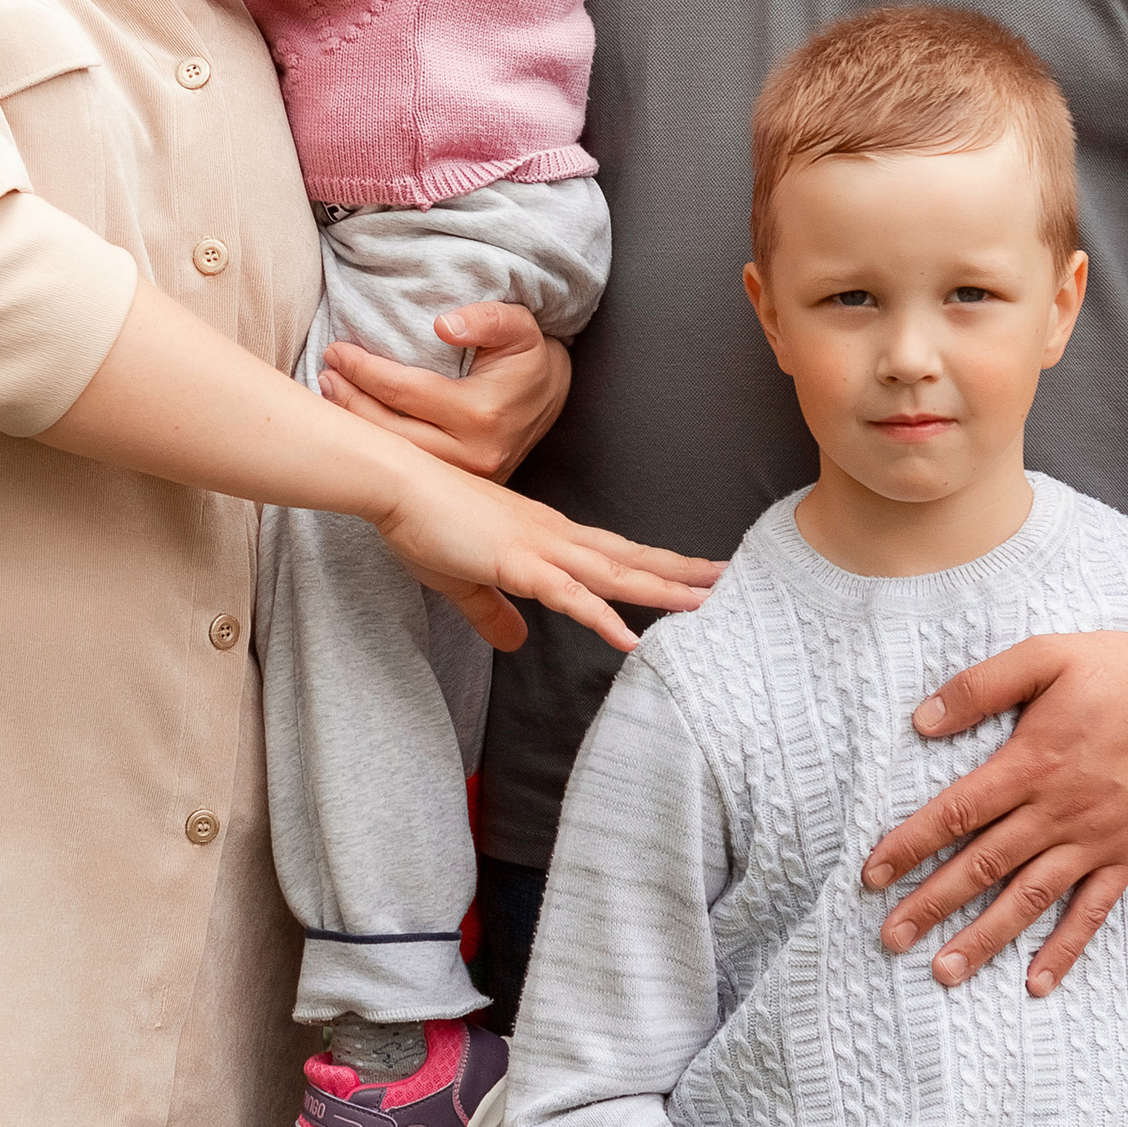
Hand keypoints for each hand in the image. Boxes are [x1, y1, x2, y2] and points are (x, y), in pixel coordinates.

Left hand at [320, 297, 571, 478]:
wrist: (550, 395)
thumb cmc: (527, 356)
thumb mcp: (518, 326)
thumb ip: (485, 319)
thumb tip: (442, 326)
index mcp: (483, 414)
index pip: (404, 391)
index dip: (364, 370)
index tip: (337, 350)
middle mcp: (474, 455)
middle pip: (391, 432)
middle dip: (349, 401)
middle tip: (324, 373)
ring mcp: (468, 479)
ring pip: (396, 459)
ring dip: (356, 427)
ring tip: (330, 394)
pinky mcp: (462, 489)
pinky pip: (411, 472)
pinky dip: (378, 449)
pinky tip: (354, 424)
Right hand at [365, 445, 717, 655]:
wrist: (397, 485)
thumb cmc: (424, 521)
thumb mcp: (463, 579)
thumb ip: (492, 612)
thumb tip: (515, 642)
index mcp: (545, 537)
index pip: (613, 554)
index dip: (656, 566)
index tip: (695, 574)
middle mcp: (554, 537)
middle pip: (630, 558)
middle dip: (680, 573)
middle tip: (730, 581)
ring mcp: (540, 548)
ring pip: (615, 573)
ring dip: (662, 589)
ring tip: (707, 602)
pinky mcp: (517, 562)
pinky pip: (570, 596)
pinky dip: (604, 617)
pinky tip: (631, 638)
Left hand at [864, 614, 1127, 999]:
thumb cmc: (1122, 669)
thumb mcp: (1045, 656)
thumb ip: (980, 688)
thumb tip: (920, 721)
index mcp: (1031, 763)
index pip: (956, 813)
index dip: (911, 845)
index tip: (873, 874)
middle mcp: (1058, 811)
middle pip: (983, 866)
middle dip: (931, 904)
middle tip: (889, 938)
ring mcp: (1096, 839)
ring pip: (1029, 898)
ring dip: (983, 937)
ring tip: (944, 971)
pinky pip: (1092, 911)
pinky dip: (1064, 948)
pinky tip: (1036, 982)